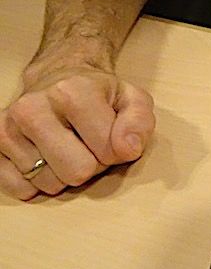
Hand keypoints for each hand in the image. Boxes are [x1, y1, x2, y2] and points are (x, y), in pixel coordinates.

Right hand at [1, 66, 154, 199]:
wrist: (56, 78)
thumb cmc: (98, 94)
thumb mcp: (131, 99)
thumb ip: (139, 122)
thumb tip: (127, 149)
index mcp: (73, 91)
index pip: (109, 151)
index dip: (116, 151)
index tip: (110, 135)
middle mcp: (33, 107)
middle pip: (77, 172)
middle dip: (91, 165)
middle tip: (88, 145)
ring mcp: (6, 128)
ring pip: (50, 184)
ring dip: (64, 173)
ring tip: (66, 147)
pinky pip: (21, 190)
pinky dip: (37, 181)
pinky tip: (43, 156)